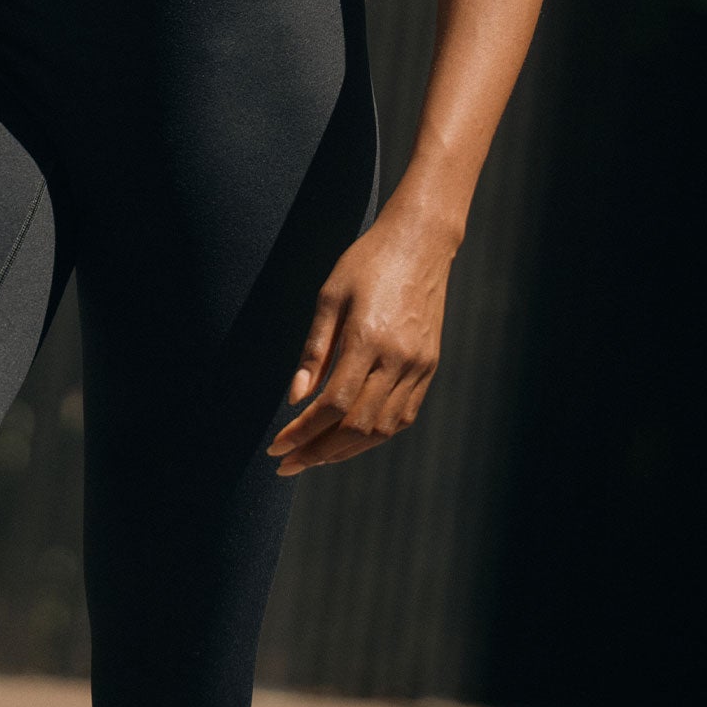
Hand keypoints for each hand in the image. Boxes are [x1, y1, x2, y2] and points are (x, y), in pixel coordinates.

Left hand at [266, 207, 455, 475]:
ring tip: (314, 457)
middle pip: (356, 426)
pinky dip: (374, 436)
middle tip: (288, 463)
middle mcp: (397, 359)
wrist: (420, 243)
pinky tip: (350, 439)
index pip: (332, 405)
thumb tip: (295, 400)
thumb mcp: (329, 297)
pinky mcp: (429, 367)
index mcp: (367, 338)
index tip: (276, 446)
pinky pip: (402, 417)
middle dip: (317, 452)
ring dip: (345, 451)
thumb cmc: (367, 263)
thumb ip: (313, 351)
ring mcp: (418, 366)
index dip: (302, 433)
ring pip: (381, 429)